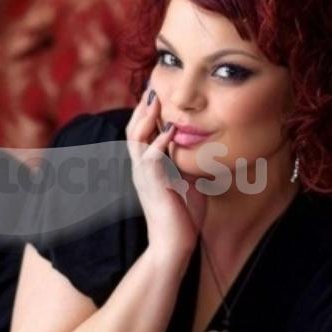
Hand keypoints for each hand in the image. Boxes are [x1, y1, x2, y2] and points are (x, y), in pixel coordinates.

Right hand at [125, 88, 205, 257]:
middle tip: (152, 88)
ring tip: (155, 101)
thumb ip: (186, 162)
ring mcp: (144, 176)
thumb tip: (197, 147)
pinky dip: (159, 143)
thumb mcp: (186, 180)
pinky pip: (151, 159)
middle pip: (133, 130)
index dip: (147, 113)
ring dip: (146, 119)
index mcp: (147, 166)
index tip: (157, 93)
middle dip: (142, 108)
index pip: (142, 132)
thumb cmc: (182, 215)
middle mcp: (141, 168)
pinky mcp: (153, 185)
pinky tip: (169, 131)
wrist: (174, 243)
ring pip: (135, 139)